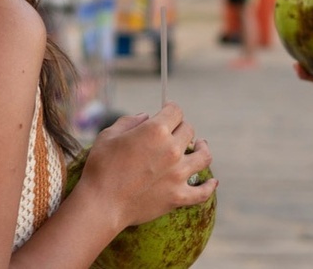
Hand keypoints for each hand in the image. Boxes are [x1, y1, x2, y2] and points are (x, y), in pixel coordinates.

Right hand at [78, 102, 216, 227]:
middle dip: (180, 128)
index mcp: (155, 130)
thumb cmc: (101, 167)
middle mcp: (171, 149)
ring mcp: (178, 174)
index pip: (175, 111)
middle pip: (188, 130)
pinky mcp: (178, 196)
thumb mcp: (109, 135)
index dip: (171, 109)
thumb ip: (130, 121)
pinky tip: (212, 182)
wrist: (101, 204)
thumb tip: (146, 117)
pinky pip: (202, 191)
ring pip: (203, 156)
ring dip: (202, 148)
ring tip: (200, 147)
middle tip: (174, 132)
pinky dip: (209, 186)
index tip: (168, 111)